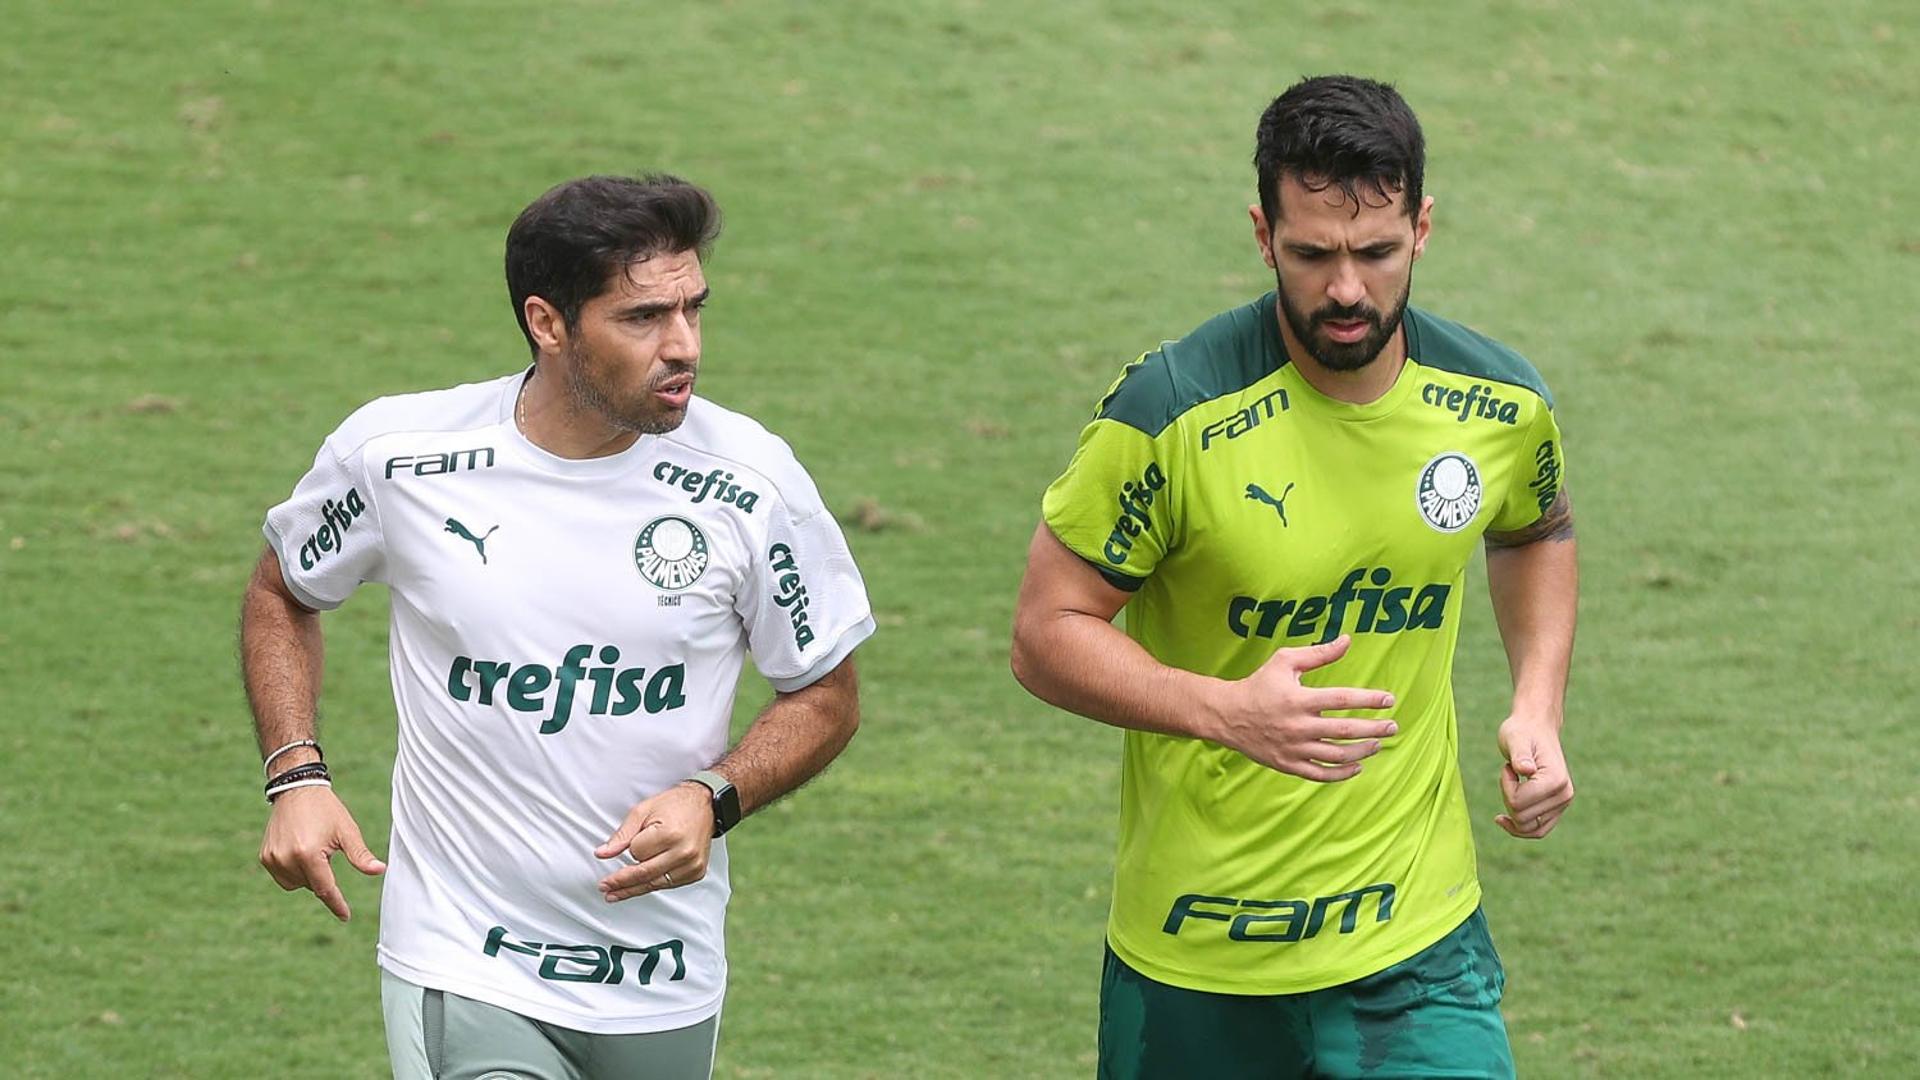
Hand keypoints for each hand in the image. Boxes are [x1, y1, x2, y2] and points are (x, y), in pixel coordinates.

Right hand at [259, 786, 385, 920]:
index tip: (346, 916)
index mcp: (308, 854)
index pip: (325, 889)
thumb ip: (361, 855)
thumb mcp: (347, 831)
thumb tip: (380, 870)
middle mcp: (287, 859)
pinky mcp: (265, 857)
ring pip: (297, 884)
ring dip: (309, 875)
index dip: (337, 903)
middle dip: (323, 875)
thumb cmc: (327, 810)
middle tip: (326, 849)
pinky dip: (295, 871)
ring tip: (312, 847)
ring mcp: (272, 859)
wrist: (297, 790)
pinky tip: (300, 850)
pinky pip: (284, 877)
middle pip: (312, 885)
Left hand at [594, 783, 714, 901]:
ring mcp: (692, 865)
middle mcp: (684, 852)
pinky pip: (669, 885)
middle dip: (621, 882)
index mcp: (670, 834)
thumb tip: (602, 853)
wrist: (705, 805)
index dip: (630, 848)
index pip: (637, 853)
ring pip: (655, 884)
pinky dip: (654, 884)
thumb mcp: (643, 811)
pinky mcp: (696, 872)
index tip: (630, 843)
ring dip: (635, 889)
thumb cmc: (675, 805)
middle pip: (644, 874)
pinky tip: (643, 884)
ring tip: (616, 893)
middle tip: (605, 888)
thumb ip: (622, 835)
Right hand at [1211, 635, 1397, 781]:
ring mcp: (1293, 748)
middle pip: (1345, 731)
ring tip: (1378, 744)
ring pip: (1337, 756)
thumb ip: (1318, 653)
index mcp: (1299, 699)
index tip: (1389, 700)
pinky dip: (1342, 773)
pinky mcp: (1288, 764)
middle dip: (1374, 728)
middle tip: (1393, 726)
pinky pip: (1320, 774)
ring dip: (1363, 751)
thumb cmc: (1259, 685)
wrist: (1227, 715)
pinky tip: (1357, 766)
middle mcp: (1298, 726)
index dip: (1369, 700)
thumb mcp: (1285, 662)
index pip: (1342, 699)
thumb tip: (1347, 640)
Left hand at [1495, 715, 1574, 837]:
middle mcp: (1564, 795)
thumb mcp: (1515, 738)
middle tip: (1510, 773)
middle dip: (1507, 797)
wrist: (1536, 728)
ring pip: (1527, 828)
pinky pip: (1537, 831)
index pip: (1518, 803)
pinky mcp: (1556, 809)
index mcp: (1556, 780)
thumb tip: (1526, 769)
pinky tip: (1502, 819)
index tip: (1508, 767)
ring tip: (1515, 782)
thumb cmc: (1522, 731)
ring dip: (1512, 808)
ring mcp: (1562, 804)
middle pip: (1521, 818)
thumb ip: (1519, 754)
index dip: (1505, 786)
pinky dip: (1519, 828)